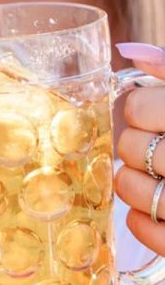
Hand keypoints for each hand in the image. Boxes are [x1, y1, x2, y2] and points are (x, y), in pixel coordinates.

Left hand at [115, 43, 164, 253]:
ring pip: (130, 189)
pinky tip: (155, 206)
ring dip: (130, 181)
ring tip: (152, 174)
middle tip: (154, 143)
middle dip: (134, 143)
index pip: (137, 109)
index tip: (150, 111)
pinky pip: (147, 232)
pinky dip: (140, 221)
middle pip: (130, 147)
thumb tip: (129, 52)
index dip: (138, 109)